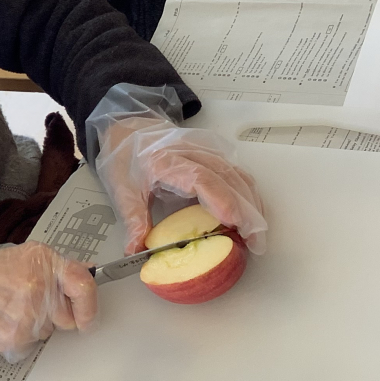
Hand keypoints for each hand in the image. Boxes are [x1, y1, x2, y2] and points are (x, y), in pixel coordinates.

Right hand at [0, 242, 97, 361]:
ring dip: (30, 328)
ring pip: (45, 334)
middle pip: (66, 318)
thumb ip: (53, 267)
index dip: (89, 306)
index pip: (83, 284)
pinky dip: (14, 339)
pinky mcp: (15, 336)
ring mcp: (27, 313)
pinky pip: (27, 346)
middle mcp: (38, 284)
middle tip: (23, 304)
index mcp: (42, 260)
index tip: (87, 319)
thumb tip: (88, 270)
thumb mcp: (19, 256)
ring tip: (4, 310)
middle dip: (52, 317)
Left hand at [95, 116, 266, 254]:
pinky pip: (238, 172)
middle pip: (227, 179)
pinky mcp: (214, 152)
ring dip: (252, 204)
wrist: (128, 128)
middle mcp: (190, 152)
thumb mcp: (123, 191)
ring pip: (238, 175)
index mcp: (165, 161)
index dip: (221, 199)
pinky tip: (250, 214)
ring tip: (256, 234)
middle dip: (246, 212)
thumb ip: (134, 222)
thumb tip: (135, 252)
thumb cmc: (125, 157)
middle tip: (255, 242)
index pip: (201, 179)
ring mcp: (205, 150)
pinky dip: (248, 194)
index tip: (234, 221)